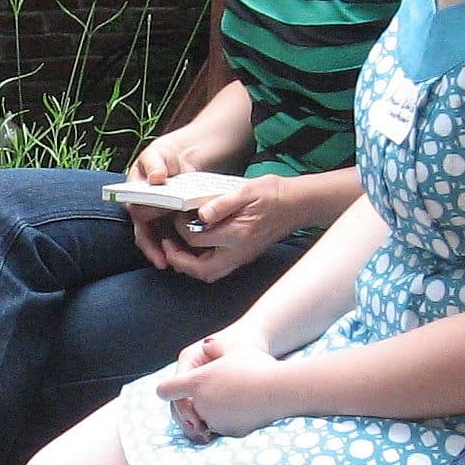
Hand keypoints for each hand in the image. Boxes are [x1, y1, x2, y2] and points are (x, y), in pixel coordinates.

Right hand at [126, 136, 200, 269]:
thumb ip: (155, 165)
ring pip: (159, 241)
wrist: (181, 158)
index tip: (153, 240)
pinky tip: (191, 257)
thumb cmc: (163, 156)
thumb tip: (156, 178)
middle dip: (154, 250)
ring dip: (167, 254)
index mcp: (134, 196)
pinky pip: (174, 238)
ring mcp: (157, 218)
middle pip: (146, 235)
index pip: (137, 216)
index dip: (143, 229)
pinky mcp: (172, 222)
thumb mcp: (157, 155)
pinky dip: (181, 248)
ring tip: (178, 267)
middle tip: (165, 262)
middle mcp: (142, 211)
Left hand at [151, 337, 287, 436]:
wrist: (281, 390)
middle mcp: (201, 404)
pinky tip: (245, 407)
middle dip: (196, 401)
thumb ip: (215, 347)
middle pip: (187, 406)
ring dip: (213, 411)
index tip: (172, 389)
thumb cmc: (258, 365)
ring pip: (206, 418)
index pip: (166, 389)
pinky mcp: (230, 433)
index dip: (168, 389)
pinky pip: (224, 426)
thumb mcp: (233, 349)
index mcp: (197, 383)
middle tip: (217, 390)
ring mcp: (215, 421)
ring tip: (236, 396)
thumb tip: (207, 345)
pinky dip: (230, 420)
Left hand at [154, 176, 277, 281]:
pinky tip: (195, 250)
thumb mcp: (246, 190)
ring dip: (189, 266)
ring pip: (209, 274)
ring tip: (176, 250)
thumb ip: (221, 203)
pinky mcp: (244, 258)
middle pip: (201, 270)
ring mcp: (242, 258)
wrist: (297, 204)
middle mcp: (239, 252)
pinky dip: (202, 264)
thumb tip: (200, 215)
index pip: (197, 240)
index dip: (180, 228)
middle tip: (167, 245)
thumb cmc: (272, 194)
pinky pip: (218, 269)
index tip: (178, 216)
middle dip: (179, 260)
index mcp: (237, 234)